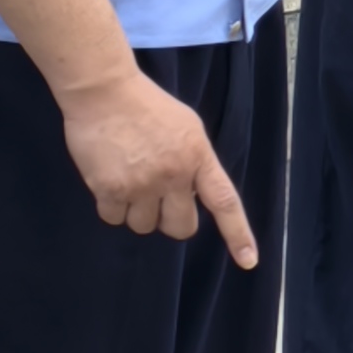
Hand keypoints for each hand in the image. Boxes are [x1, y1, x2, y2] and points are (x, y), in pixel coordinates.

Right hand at [60, 67, 255, 266]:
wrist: (104, 91)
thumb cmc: (146, 106)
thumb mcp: (187, 128)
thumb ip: (195, 162)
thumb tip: (194, 195)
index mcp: (197, 157)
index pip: (224, 202)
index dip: (238, 234)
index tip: (249, 261)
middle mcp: (174, 175)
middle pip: (180, 227)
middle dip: (170, 219)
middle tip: (157, 197)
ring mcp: (142, 184)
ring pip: (144, 226)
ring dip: (137, 211)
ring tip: (129, 178)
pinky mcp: (110, 189)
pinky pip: (114, 219)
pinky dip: (111, 206)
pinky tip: (108, 178)